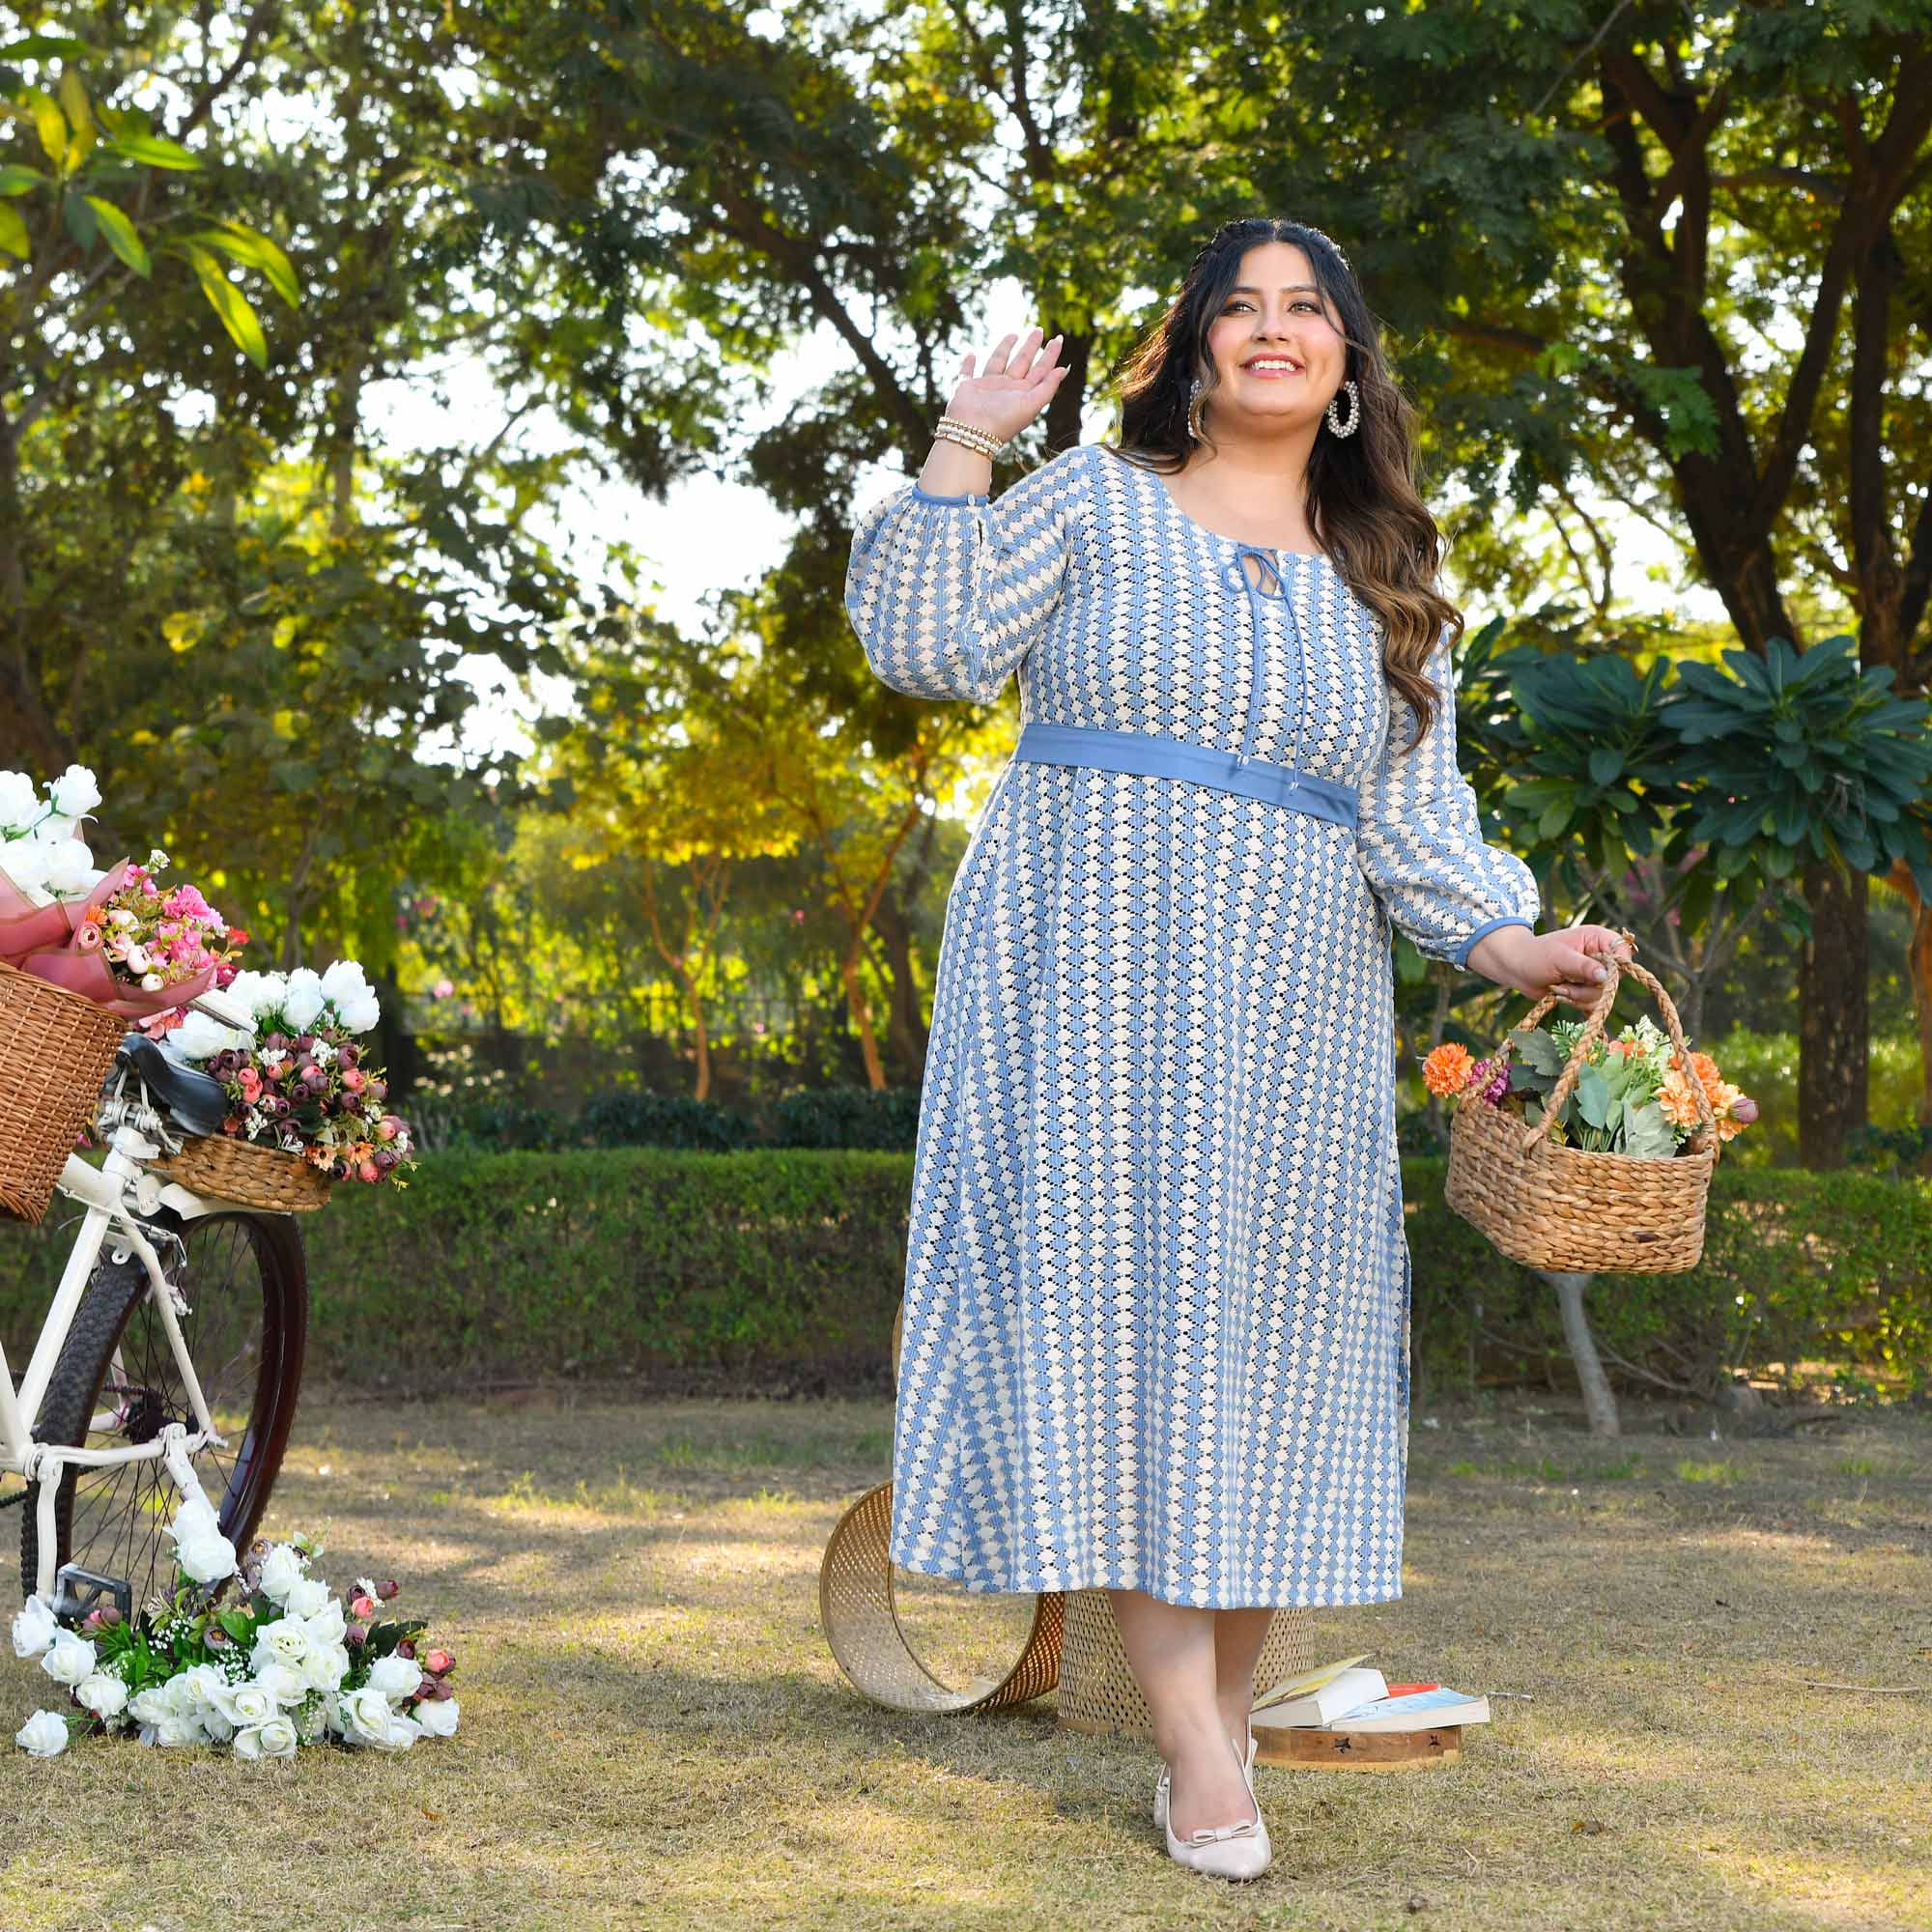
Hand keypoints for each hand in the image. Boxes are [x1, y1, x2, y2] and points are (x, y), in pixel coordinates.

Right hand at [947, 324, 1068, 441]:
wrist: (973, 432)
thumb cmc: (1003, 420)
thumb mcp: (1031, 404)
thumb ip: (1048, 387)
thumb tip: (1063, 369)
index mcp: (1023, 393)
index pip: (1040, 370)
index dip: (1050, 355)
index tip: (1058, 339)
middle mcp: (1007, 389)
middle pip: (1022, 362)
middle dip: (1031, 346)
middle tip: (1039, 330)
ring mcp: (987, 387)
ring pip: (998, 362)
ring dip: (1004, 349)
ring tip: (1014, 334)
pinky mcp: (967, 387)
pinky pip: (967, 373)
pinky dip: (967, 365)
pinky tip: (970, 355)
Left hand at [1471, 923, 1633, 1006]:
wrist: (1515, 969)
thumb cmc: (1535, 955)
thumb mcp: (1559, 958)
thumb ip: (1584, 966)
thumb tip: (1606, 976)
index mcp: (1597, 939)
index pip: (1622, 951)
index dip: (1618, 965)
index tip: (1601, 975)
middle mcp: (1599, 957)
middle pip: (1614, 978)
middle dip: (1590, 986)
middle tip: (1568, 981)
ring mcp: (1593, 975)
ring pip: (1602, 994)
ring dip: (1578, 996)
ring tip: (1559, 987)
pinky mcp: (1585, 990)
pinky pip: (1591, 1004)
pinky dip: (1575, 1002)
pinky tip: (1559, 993)